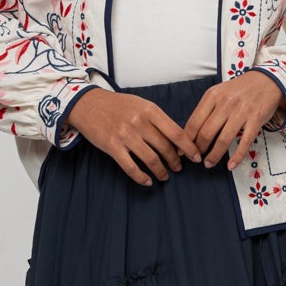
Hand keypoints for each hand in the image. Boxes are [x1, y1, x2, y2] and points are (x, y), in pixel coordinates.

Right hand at [63, 87, 202, 186]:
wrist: (88, 104)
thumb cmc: (118, 105)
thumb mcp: (141, 104)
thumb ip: (158, 120)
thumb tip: (177, 139)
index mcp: (150, 110)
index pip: (176, 132)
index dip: (189, 148)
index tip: (196, 157)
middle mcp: (139, 122)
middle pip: (165, 147)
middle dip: (175, 161)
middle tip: (178, 168)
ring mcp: (125, 135)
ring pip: (150, 159)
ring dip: (160, 171)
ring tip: (164, 176)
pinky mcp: (112, 146)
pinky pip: (130, 167)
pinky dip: (141, 177)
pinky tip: (148, 181)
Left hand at [183, 73, 285, 170]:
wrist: (266, 80)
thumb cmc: (239, 89)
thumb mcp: (218, 93)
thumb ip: (206, 110)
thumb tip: (191, 134)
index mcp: (212, 96)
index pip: (193, 123)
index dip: (186, 141)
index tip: (183, 151)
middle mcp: (225, 103)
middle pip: (206, 133)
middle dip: (198, 150)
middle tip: (196, 159)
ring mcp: (241, 111)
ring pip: (223, 140)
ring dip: (214, 156)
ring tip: (208, 164)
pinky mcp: (256, 119)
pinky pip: (245, 142)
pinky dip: (237, 157)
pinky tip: (230, 165)